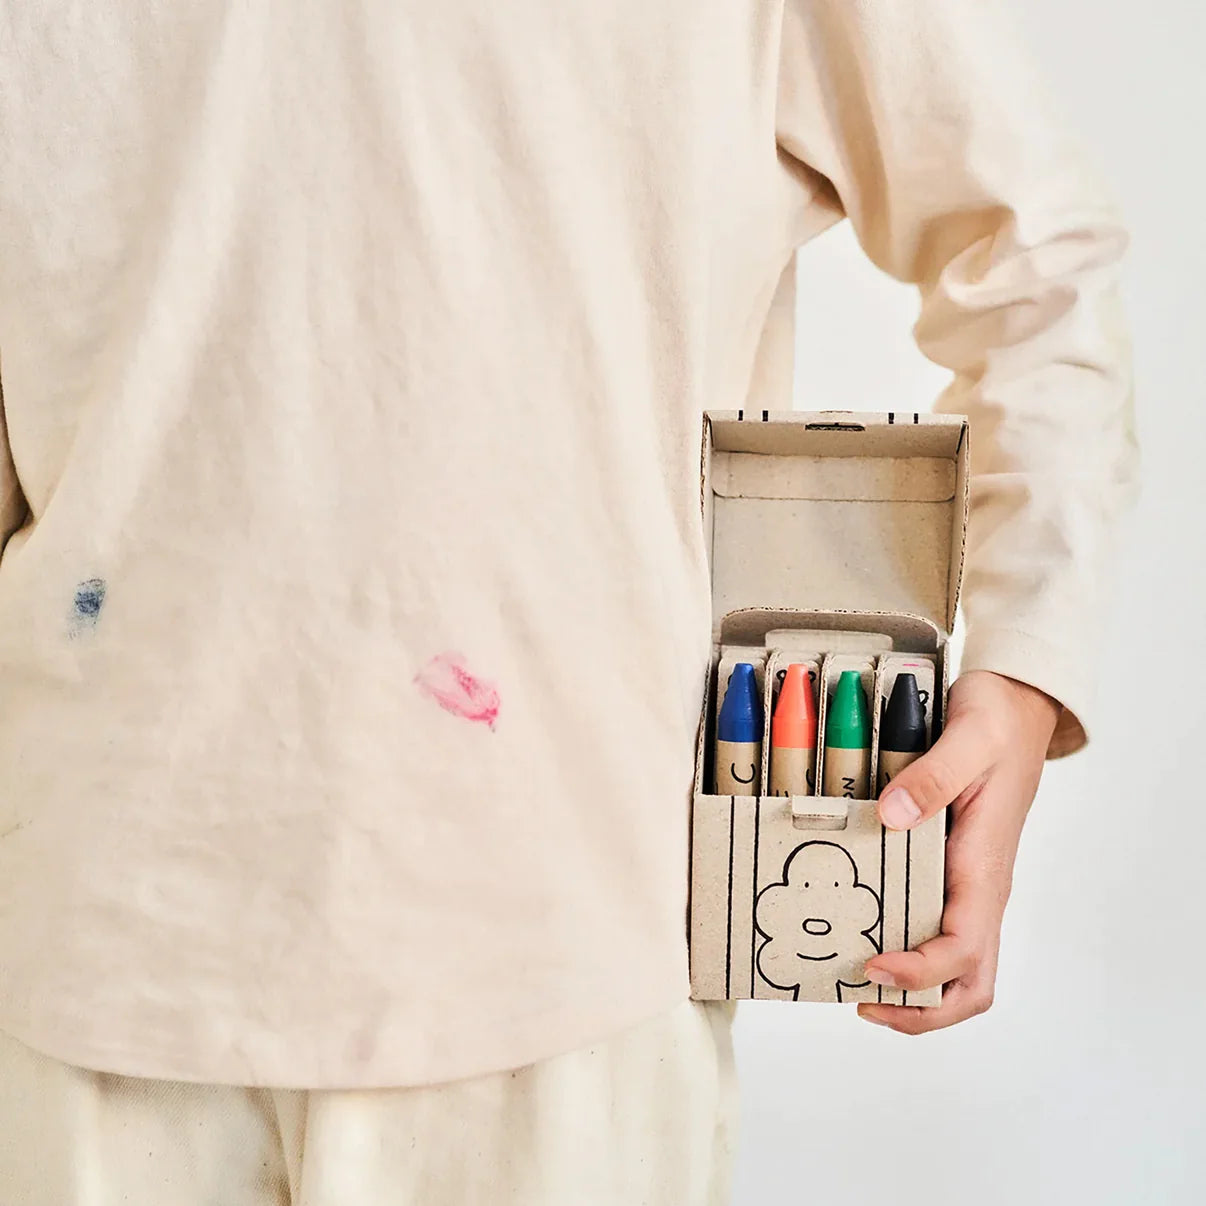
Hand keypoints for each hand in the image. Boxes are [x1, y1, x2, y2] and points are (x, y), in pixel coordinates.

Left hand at [857, 670, 1059, 1033]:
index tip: (872, 966)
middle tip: (862, 1000)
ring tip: (853, 980)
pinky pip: (936, 928)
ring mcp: (967, 883)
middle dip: (920, 1009)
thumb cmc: (998, 720)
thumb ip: (931, 778)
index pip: (963, 950)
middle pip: (969, 983)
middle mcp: (979, 887)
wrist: (1017, 704)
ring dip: (913, 988)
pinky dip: (906, 947)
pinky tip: (861, 930)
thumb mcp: (966, 737)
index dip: (919, 972)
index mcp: (984, 866)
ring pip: (955, 965)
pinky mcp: (952, 871)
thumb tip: (889, 819)